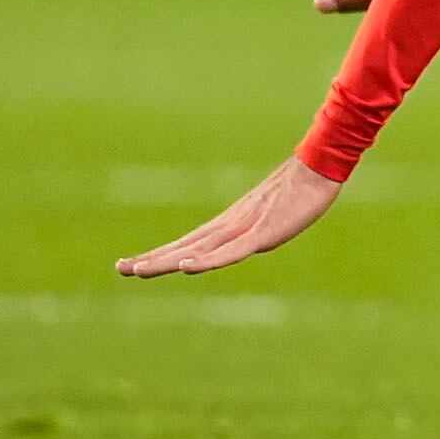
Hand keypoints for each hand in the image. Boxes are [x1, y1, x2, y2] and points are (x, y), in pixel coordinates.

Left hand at [116, 156, 340, 277]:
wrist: (318, 168)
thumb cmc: (297, 189)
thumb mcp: (269, 216)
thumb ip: (252, 229)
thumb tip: (243, 238)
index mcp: (229, 224)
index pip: (187, 244)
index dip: (159, 255)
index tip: (132, 265)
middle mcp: (229, 226)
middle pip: (184, 247)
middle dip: (152, 259)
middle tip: (121, 268)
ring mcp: (244, 228)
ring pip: (198, 250)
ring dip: (167, 261)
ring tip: (139, 270)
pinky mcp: (262, 232)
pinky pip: (230, 251)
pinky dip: (207, 260)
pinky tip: (187, 267)